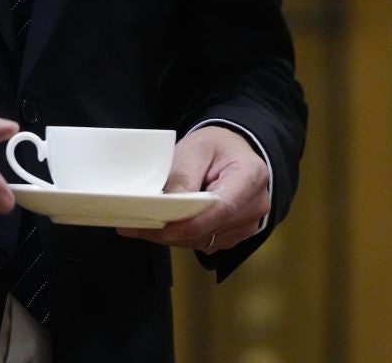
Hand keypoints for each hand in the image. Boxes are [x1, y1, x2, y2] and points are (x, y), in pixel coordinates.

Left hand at [117, 126, 268, 254]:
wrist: (231, 153)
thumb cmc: (216, 147)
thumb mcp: (197, 148)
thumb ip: (184, 176)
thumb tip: (168, 206)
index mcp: (252, 176)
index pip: (222, 208)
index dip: (190, 222)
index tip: (161, 227)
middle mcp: (255, 205)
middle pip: (210, 229)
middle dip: (172, 231)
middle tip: (135, 224)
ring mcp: (248, 224)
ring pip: (204, 241)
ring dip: (174, 236)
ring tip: (143, 223)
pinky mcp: (234, 235)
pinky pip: (204, 243)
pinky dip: (182, 237)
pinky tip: (164, 225)